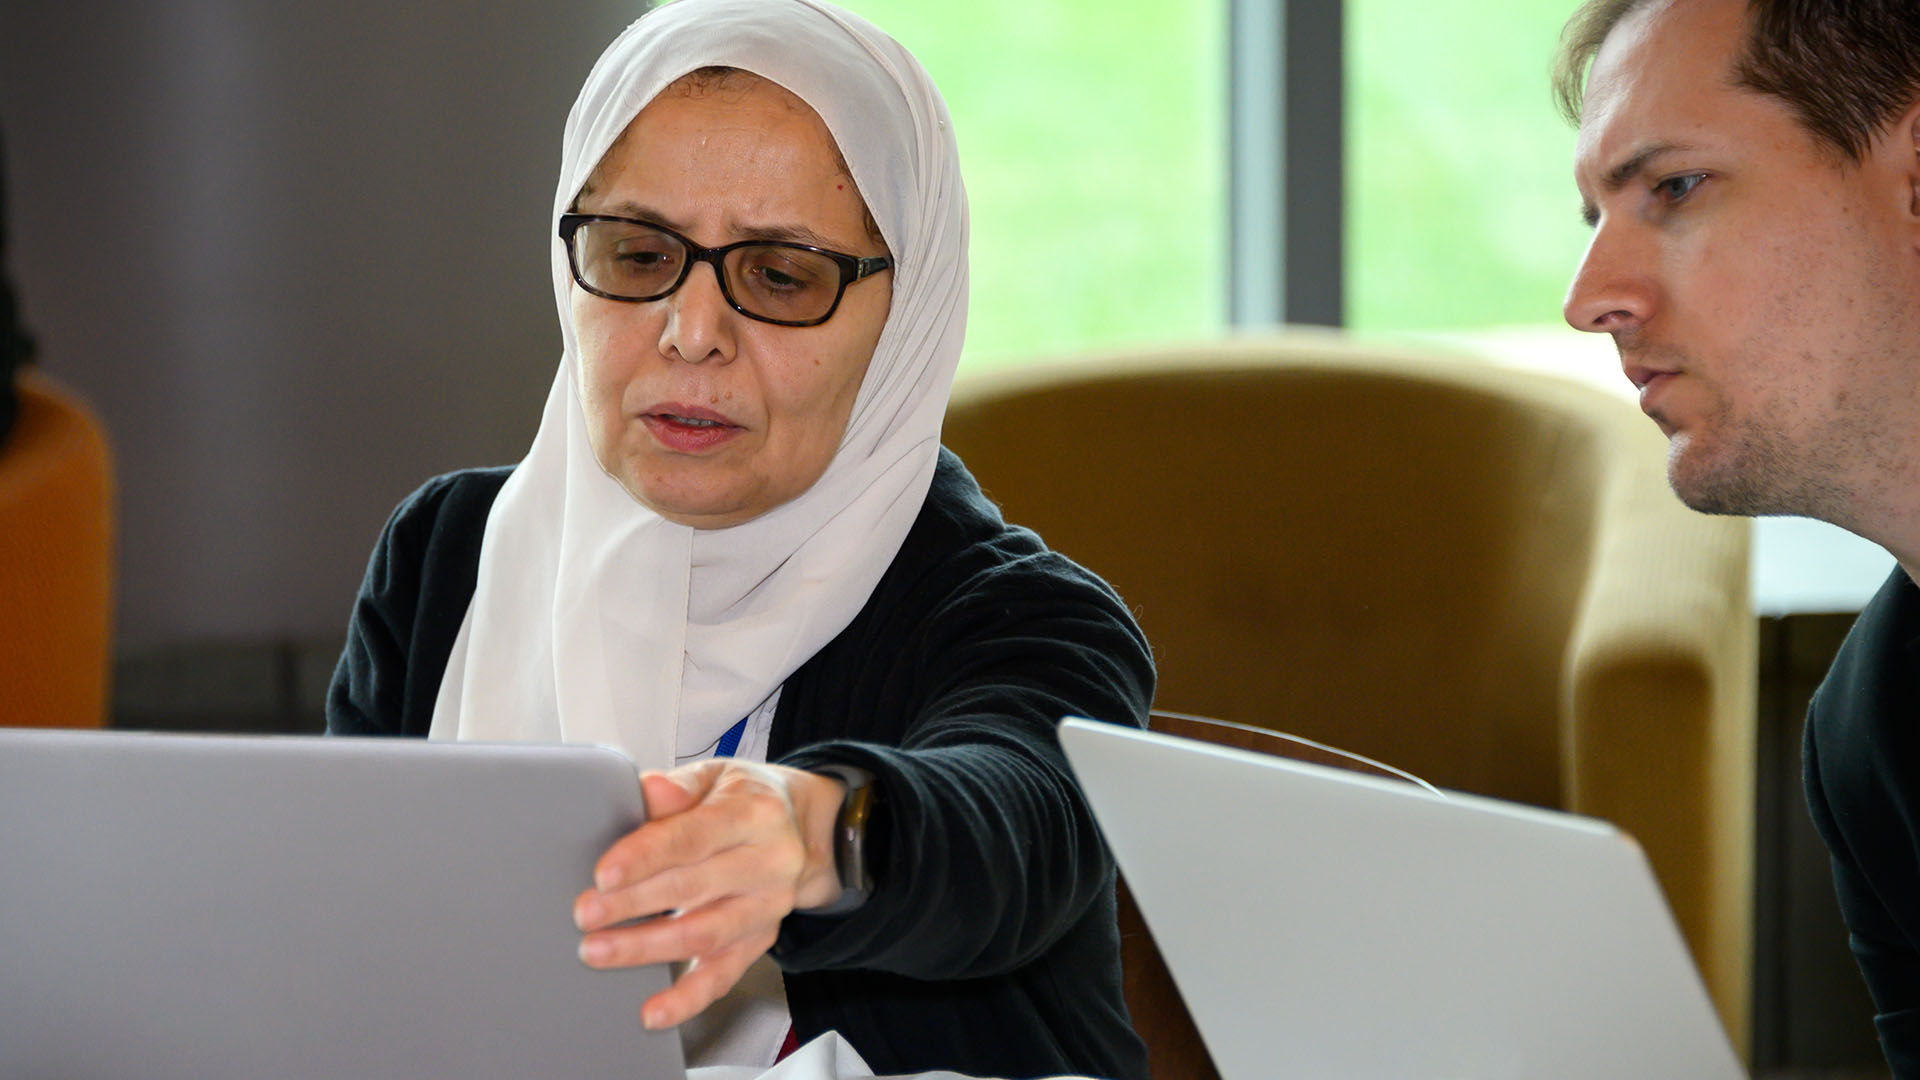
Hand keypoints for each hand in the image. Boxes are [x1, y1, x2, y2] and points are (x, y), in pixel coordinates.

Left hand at [572, 759, 846, 1028]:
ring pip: (704, 935)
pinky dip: (687, 998)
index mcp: (755, 814)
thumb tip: (650, 791)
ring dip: (647, 948)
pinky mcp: (760, 941)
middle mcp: (769, 863)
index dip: (646, 856)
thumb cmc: (743, 800)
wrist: (798, 827)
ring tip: (599, 951)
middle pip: (694, 888)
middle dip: (633, 904)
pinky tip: (654, 1011)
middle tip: (585, 915)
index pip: (694, 837)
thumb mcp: (715, 776)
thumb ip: (678, 788)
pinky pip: (723, 976)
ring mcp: (767, 907)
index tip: (604, 875)